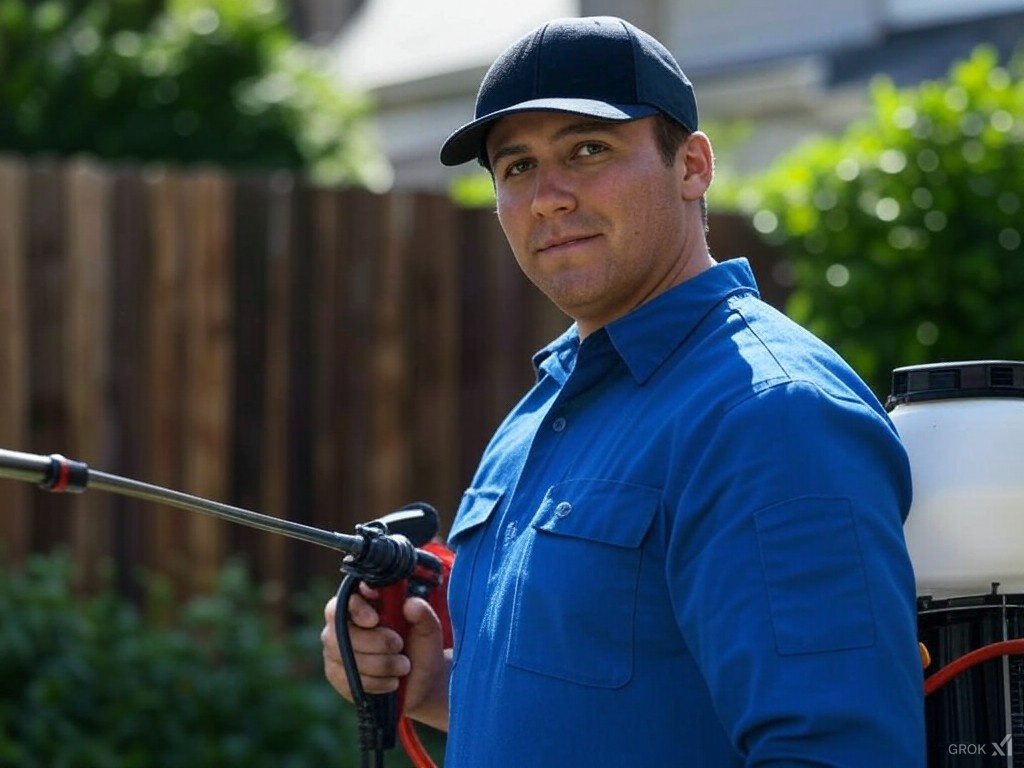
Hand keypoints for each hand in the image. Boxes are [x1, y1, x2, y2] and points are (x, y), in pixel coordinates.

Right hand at [321, 582, 449, 728]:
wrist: (420, 683)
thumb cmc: (421, 650)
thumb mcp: (428, 631)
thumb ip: (423, 614)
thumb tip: (410, 604)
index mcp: (364, 604)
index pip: (345, 599)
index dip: (356, 608)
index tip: (375, 619)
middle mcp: (343, 625)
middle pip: (342, 632)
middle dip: (376, 642)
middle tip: (399, 646)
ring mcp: (335, 650)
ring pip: (347, 657)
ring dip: (381, 664)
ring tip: (403, 666)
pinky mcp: (336, 675)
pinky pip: (348, 680)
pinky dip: (375, 683)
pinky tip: (391, 682)